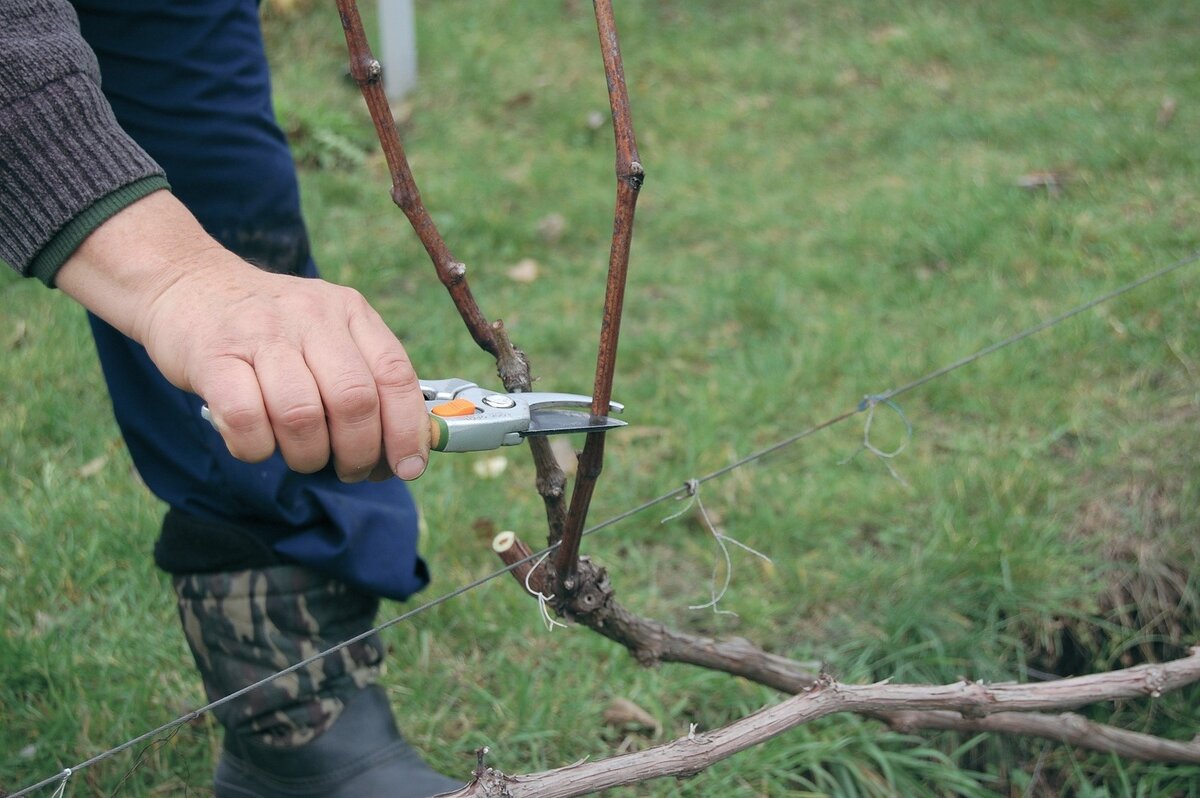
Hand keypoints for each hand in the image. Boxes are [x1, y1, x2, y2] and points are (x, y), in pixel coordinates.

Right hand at [56, 191, 428, 480]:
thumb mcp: (328, 335)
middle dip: (359, 453)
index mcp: (351, 312)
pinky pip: (247, 420)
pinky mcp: (213, 355)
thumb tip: (406, 452)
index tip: (407, 467)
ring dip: (308, 456)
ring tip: (301, 455)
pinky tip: (256, 442)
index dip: (407, 430)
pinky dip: (257, 448)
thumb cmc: (269, 331)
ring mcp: (261, 333)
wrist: (185, 283)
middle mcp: (311, 316)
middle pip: (354, 401)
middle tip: (348, 469)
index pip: (396, 375)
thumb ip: (367, 383)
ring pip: (303, 416)